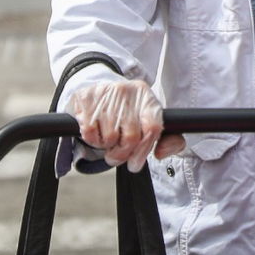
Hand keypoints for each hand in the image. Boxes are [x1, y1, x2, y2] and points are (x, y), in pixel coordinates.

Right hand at [66, 79, 185, 172]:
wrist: (99, 92)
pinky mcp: (86, 97)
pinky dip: (92, 140)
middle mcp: (127, 91)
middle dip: (122, 154)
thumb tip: (161, 152)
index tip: (135, 163)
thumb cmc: (127, 113)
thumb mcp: (150, 122)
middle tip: (117, 155)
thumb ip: (169, 141)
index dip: (144, 150)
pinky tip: (96, 133)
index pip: (153, 127)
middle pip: (131, 137)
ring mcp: (105, 92)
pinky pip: (90, 132)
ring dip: (106, 146)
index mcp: (146, 97)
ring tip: (107, 139)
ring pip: (110, 137)